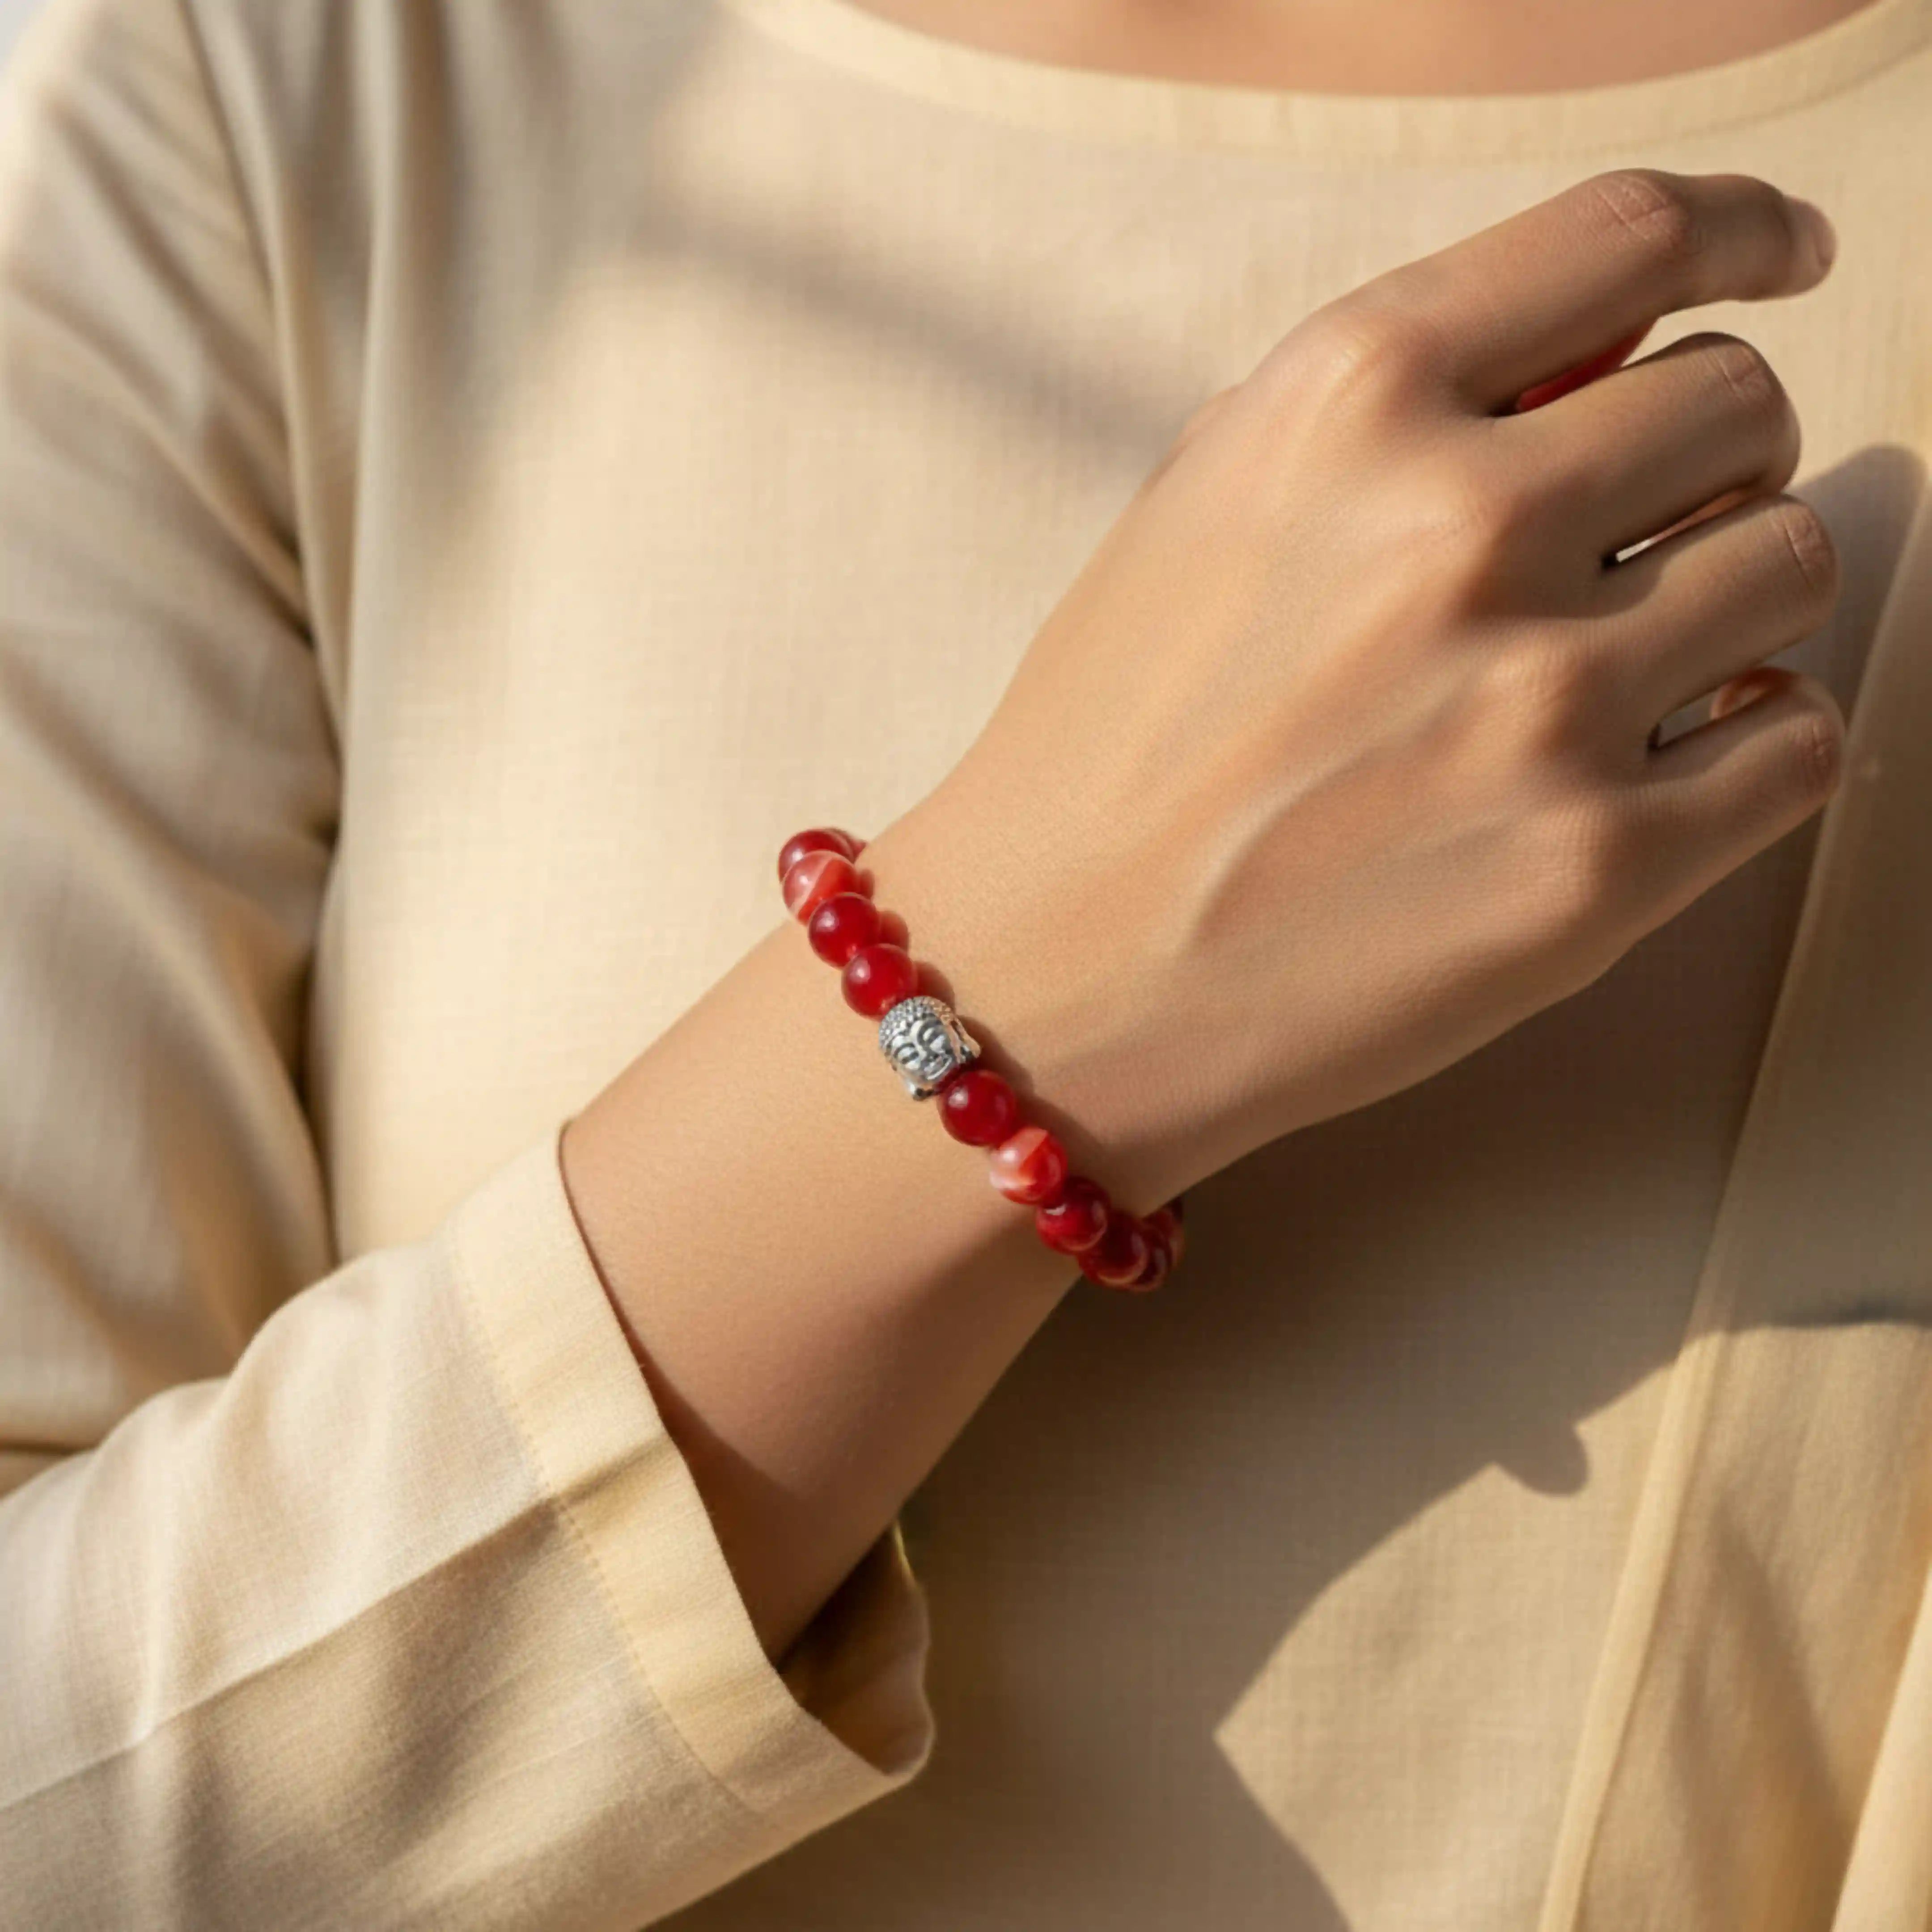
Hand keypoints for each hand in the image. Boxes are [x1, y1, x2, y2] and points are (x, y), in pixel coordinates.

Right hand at [869, 171, 1843, 1207]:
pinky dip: (1747, 746)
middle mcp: (1462, 526)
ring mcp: (1542, 703)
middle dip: (1709, 458)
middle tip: (1640, 533)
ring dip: (1729, 606)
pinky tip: (1650, 768)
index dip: (1740, 234)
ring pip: (1794, 566)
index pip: (1634, 234)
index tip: (1777, 261)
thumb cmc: (1112, 748)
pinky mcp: (1599, 868)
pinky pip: (1797, 743)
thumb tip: (1583, 362)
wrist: (1053, 977)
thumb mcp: (1205, 510)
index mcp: (1348, 402)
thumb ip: (1387, 409)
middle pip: (1742, 406)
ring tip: (1622, 669)